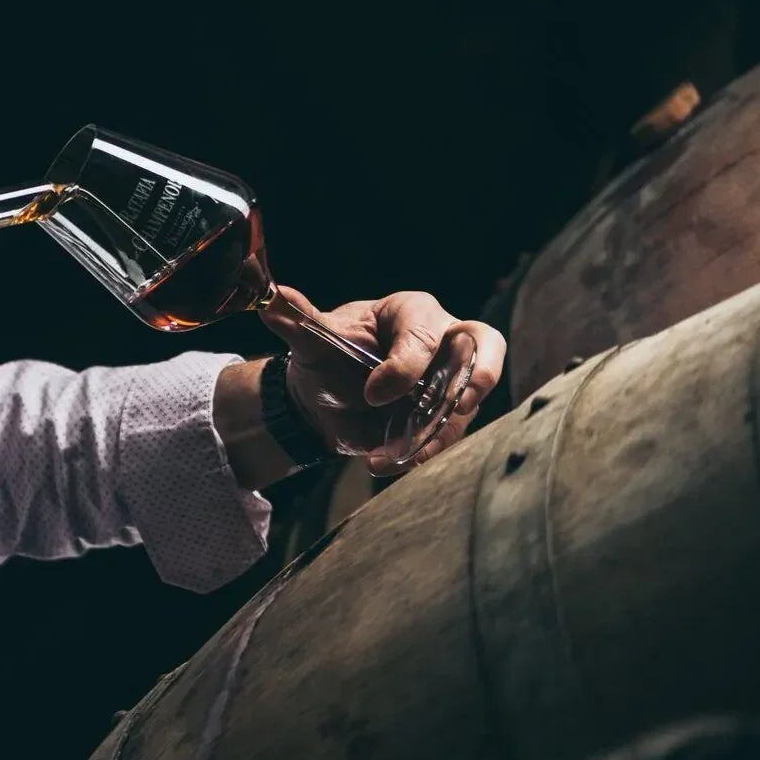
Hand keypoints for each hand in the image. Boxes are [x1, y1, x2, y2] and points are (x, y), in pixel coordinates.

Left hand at [261, 285, 505, 475]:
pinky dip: (422, 452)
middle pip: (486, 346)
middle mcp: (444, 340)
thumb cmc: (327, 357)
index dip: (406, 366)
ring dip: (433, 432)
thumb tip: (272, 297)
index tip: (373, 393)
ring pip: (466, 403)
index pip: (425, 334)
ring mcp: (452, 380)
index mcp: (412, 312)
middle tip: (458, 404)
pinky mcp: (448, 415)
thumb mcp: (312, 341)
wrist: (325, 400)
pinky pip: (450, 433)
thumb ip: (298, 321)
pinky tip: (386, 463)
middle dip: (477, 376)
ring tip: (388, 453)